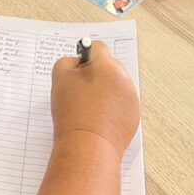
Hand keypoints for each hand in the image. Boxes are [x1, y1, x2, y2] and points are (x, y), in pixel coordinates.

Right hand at [51, 41, 138, 156]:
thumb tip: (78, 63)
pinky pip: (121, 104)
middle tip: (80, 91)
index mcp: (106, 65)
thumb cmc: (72, 112)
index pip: (97, 47)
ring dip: (104, 90)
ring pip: (116, 85)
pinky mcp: (134, 116)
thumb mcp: (59, 78)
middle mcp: (123, 78)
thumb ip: (67, 62)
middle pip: (109, 66)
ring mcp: (131, 98)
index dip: (85, 56)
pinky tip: (98, 120)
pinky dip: (111, 108)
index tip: (78, 70)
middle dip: (96, 74)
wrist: (87, 147)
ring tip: (88, 108)